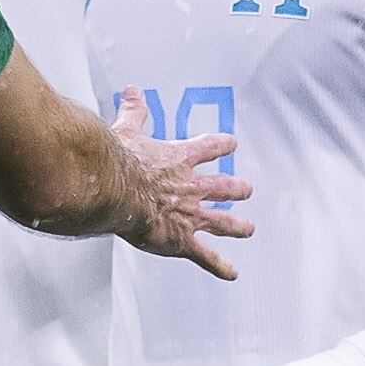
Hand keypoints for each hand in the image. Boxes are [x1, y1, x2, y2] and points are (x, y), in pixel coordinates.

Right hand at [108, 90, 253, 278]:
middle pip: (222, 186)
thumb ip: (134, 112)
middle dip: (236, 188)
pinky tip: (232, 273)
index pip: (207, 148)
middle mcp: (190, 187)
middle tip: (247, 189)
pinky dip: (219, 265)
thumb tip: (132, 92)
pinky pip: (205, 255)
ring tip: (249, 229)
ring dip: (237, 226)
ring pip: (221, 221)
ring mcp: (189, 215)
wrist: (116, 189)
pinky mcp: (181, 240)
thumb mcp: (127, 130)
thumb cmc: (119, 162)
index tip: (231, 142)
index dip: (220, 145)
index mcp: (179, 159)